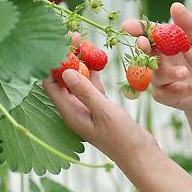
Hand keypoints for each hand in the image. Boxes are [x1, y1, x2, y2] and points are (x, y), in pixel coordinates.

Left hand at [42, 32, 156, 164]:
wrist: (141, 155)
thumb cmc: (122, 138)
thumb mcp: (104, 111)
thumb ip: (85, 91)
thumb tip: (65, 71)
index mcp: (69, 112)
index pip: (51, 84)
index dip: (52, 62)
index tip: (60, 42)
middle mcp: (74, 109)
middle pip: (62, 79)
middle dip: (65, 57)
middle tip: (73, 35)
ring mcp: (86, 107)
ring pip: (77, 80)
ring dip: (79, 61)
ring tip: (83, 40)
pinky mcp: (99, 106)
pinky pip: (91, 84)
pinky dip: (93, 71)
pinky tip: (96, 56)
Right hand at [120, 2, 191, 115]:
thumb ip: (188, 24)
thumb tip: (175, 5)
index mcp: (164, 42)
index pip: (147, 33)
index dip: (137, 29)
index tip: (127, 26)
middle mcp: (157, 59)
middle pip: (145, 52)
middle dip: (143, 48)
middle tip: (143, 43)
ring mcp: (158, 78)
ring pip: (158, 74)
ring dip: (172, 73)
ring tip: (186, 72)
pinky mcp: (164, 95)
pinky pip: (173, 91)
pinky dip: (190, 88)